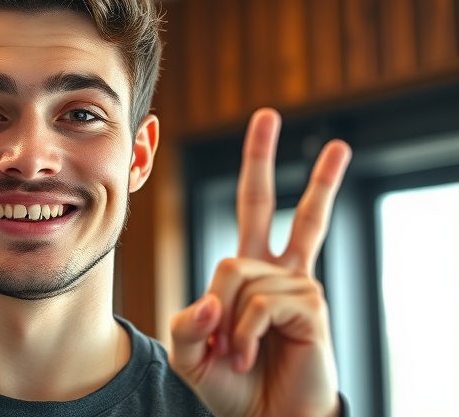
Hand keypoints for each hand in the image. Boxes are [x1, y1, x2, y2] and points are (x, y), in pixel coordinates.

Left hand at [169, 108, 350, 416]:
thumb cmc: (231, 383)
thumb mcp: (191, 351)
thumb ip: (188, 321)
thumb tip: (213, 297)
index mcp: (248, 269)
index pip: (252, 208)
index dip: (255, 168)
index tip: (267, 122)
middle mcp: (274, 267)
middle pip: (265, 202)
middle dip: (262, 156)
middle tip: (267, 114)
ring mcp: (294, 283)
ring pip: (236, 273)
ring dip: (226, 324)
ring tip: (239, 355)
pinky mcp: (309, 304)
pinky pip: (256, 304)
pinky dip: (242, 334)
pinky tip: (251, 353)